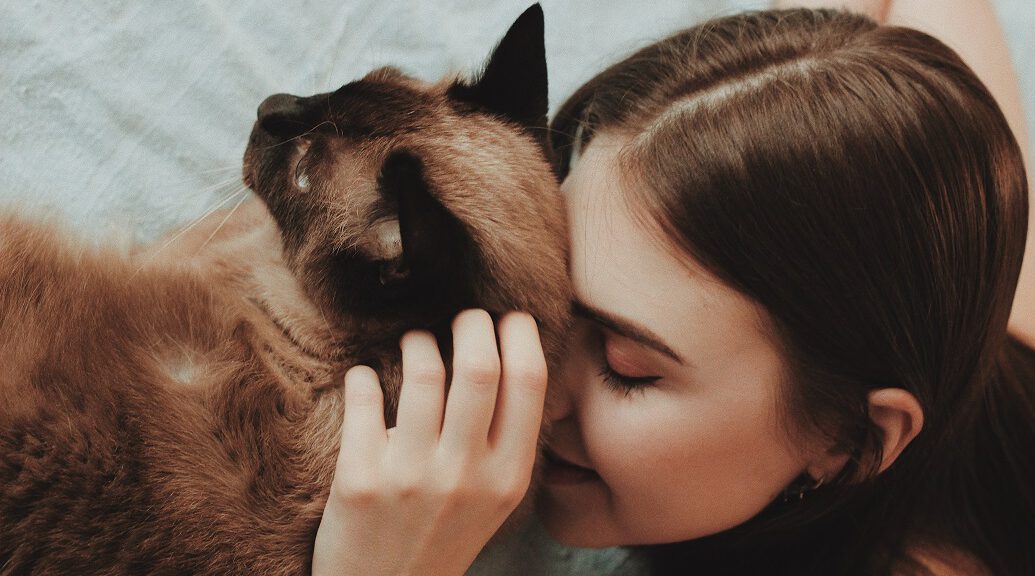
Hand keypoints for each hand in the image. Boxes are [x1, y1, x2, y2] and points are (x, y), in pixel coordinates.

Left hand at [311, 309, 547, 575]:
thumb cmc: (442, 535)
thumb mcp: (493, 497)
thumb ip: (504, 439)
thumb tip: (508, 355)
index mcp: (508, 476)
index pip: (528, 382)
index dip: (520, 334)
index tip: (509, 317)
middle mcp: (466, 474)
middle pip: (480, 366)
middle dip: (473, 323)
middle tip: (463, 318)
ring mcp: (411, 477)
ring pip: (424, 372)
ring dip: (418, 341)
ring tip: (415, 342)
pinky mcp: (358, 479)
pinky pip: (364, 395)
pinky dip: (362, 375)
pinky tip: (364, 378)